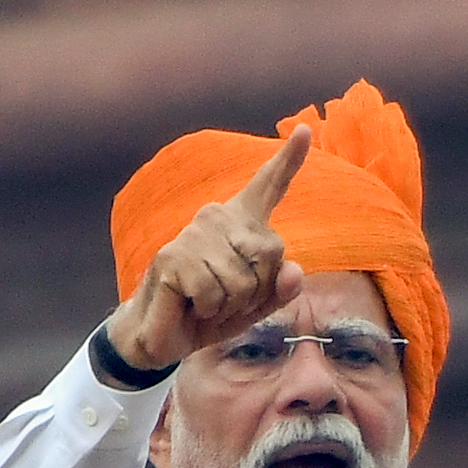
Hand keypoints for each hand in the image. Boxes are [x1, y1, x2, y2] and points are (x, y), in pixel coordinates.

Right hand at [106, 124, 311, 370]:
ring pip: (243, 280)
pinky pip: (214, 293)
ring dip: (229, 306)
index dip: (288, 160)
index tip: (304, 130)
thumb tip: (295, 270)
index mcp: (240, 224)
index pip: (268, 187)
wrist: (164, 337)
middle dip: (256, 293)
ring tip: (205, 304)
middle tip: (226, 302)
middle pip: (270, 254)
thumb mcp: (254, 307)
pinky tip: (190, 305)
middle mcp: (216, 217)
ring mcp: (193, 234)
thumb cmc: (210, 316)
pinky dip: (209, 311)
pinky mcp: (172, 256)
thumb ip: (280, 290)